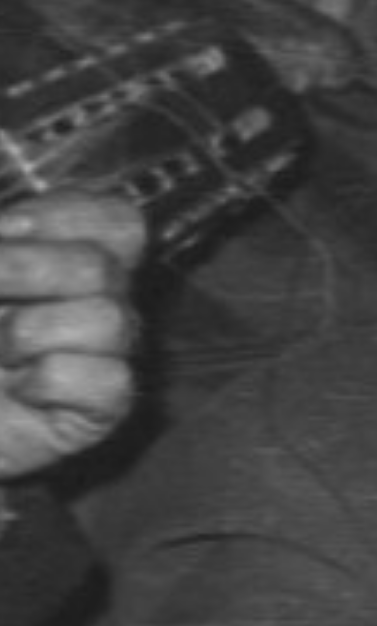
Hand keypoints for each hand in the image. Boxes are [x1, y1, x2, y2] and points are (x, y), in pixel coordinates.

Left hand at [0, 194, 146, 482]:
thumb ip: (1, 246)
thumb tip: (8, 229)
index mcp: (67, 264)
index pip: (116, 221)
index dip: (66, 216)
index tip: (6, 230)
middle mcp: (95, 304)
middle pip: (104, 265)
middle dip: (28, 270)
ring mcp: (104, 357)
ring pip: (109, 320)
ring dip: (28, 333)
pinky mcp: (104, 408)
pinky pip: (108, 380)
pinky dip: (48, 382)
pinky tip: (19, 392)